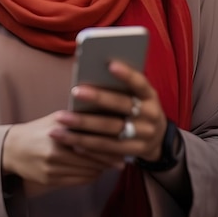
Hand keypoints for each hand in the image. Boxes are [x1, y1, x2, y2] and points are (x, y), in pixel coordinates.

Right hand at [2, 112, 124, 196]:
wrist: (12, 149)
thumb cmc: (38, 129)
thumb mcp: (56, 118)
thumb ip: (78, 118)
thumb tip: (106, 116)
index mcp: (59, 135)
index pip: (91, 144)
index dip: (109, 147)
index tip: (122, 147)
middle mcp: (55, 154)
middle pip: (91, 161)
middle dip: (108, 161)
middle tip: (122, 161)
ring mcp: (52, 170)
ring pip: (86, 174)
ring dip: (100, 170)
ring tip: (112, 166)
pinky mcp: (50, 181)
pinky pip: (77, 182)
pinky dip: (89, 177)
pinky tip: (96, 171)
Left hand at [50, 60, 167, 162]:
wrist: (158, 140)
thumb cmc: (137, 107)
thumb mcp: (137, 96)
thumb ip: (121, 86)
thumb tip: (91, 71)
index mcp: (150, 96)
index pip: (140, 82)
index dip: (127, 74)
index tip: (110, 64)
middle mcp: (150, 115)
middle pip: (122, 105)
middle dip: (98, 98)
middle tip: (74, 91)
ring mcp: (144, 135)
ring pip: (111, 130)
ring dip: (83, 125)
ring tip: (59, 119)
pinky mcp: (134, 152)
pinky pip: (108, 149)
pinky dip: (87, 144)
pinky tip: (69, 139)